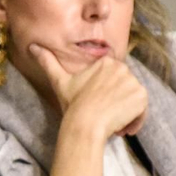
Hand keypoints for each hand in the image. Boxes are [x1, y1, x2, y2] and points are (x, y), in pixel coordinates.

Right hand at [30, 45, 147, 141]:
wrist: (85, 124)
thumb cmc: (72, 104)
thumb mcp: (59, 81)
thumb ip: (48, 62)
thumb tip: (32, 46)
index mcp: (106, 63)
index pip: (113, 80)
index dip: (106, 95)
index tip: (96, 106)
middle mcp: (123, 69)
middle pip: (123, 89)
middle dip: (115, 104)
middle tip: (102, 117)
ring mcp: (134, 83)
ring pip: (132, 100)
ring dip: (125, 113)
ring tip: (111, 124)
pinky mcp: (141, 97)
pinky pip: (142, 110)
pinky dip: (135, 121)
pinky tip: (123, 129)